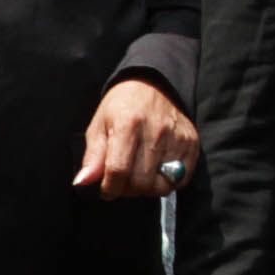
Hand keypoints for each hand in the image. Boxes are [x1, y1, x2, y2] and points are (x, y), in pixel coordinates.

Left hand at [76, 78, 196, 199]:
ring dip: (147, 188)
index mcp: (128, 124)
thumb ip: (92, 157)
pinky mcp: (191, 143)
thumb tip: (83, 182)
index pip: (118, 171)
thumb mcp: (98, 126)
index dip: (109, 188)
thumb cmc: (121, 107)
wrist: (151, 85)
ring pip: (162, 185)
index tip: (106, 189)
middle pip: (141, 182)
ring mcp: (177, 137)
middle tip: (122, 181)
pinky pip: (181, 179)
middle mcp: (155, 130)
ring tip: (139, 176)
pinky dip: (168, 182)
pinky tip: (156, 171)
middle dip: (127, 190)